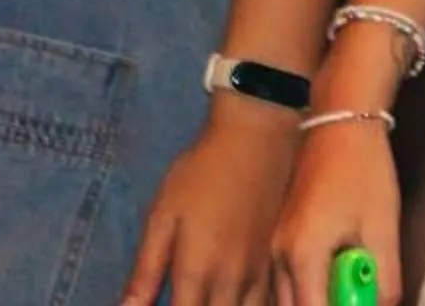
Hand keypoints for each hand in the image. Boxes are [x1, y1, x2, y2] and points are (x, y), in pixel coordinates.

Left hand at [121, 98, 298, 304]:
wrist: (258, 135)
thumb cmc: (202, 172)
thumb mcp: (163, 217)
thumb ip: (146, 271)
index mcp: (197, 272)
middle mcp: (232, 281)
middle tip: (187, 298)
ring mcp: (261, 273)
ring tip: (210, 299)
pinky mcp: (279, 261)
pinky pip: (268, 304)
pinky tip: (235, 299)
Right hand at [270, 118, 401, 305]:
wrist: (340, 123)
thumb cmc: (365, 173)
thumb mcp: (383, 228)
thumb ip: (383, 278)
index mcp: (302, 256)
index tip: (360, 304)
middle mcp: (278, 257)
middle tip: (356, 293)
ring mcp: (275, 246)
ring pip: (288, 297)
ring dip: (317, 298)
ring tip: (350, 281)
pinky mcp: (280, 236)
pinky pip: (288, 279)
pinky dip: (310, 286)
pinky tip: (337, 271)